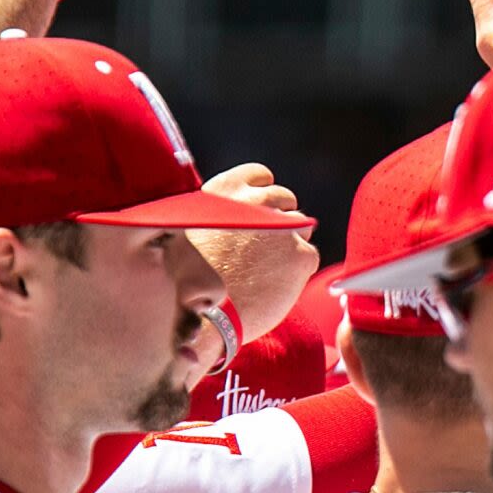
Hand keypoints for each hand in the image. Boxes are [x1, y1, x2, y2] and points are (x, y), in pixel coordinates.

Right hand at [186, 163, 318, 335]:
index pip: (260, 175)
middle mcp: (257, 202)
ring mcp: (283, 227)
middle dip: (279, 219)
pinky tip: (274, 285)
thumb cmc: (187, 281)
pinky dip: (296, 270)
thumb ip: (210, 215)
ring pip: (301, 226)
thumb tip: (221, 215)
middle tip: (264, 248)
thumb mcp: (184, 233)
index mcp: (225, 191)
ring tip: (265, 270)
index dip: (262, 195)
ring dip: (290, 243)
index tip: (258, 213)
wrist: (203, 316)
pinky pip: (308, 255)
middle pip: (285, 199)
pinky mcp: (301, 254)